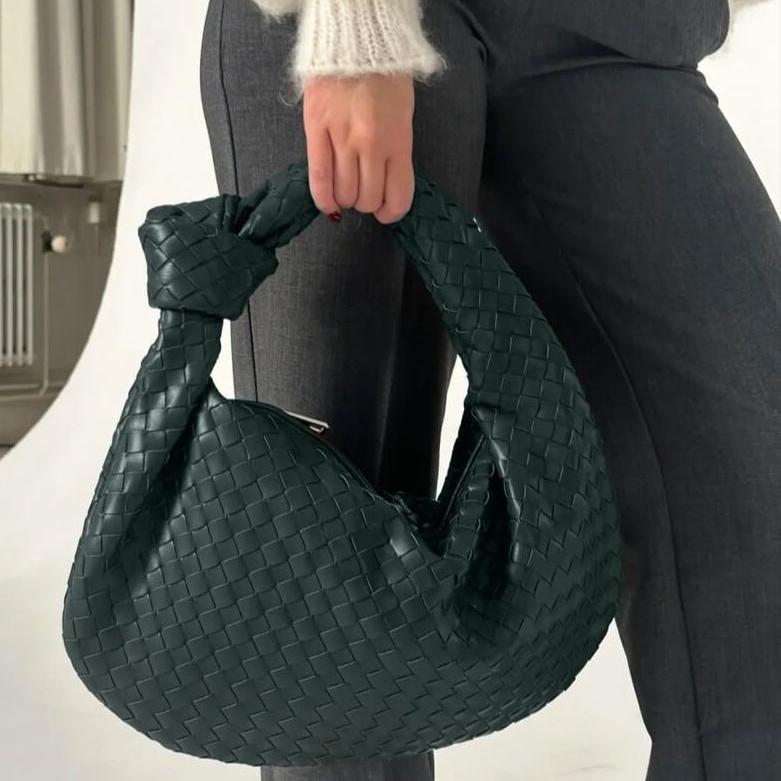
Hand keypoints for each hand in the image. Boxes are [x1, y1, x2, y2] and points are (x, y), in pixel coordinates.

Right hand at [302, 73, 414, 224]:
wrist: (357, 39)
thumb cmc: (385, 76)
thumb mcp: (403, 115)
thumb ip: (396, 151)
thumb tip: (385, 184)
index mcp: (398, 140)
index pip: (397, 197)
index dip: (391, 212)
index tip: (385, 211)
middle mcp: (372, 144)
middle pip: (367, 198)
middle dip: (367, 202)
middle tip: (364, 191)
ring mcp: (342, 138)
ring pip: (344, 192)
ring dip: (346, 198)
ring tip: (346, 187)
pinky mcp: (315, 129)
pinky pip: (318, 177)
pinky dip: (323, 198)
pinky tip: (328, 203)